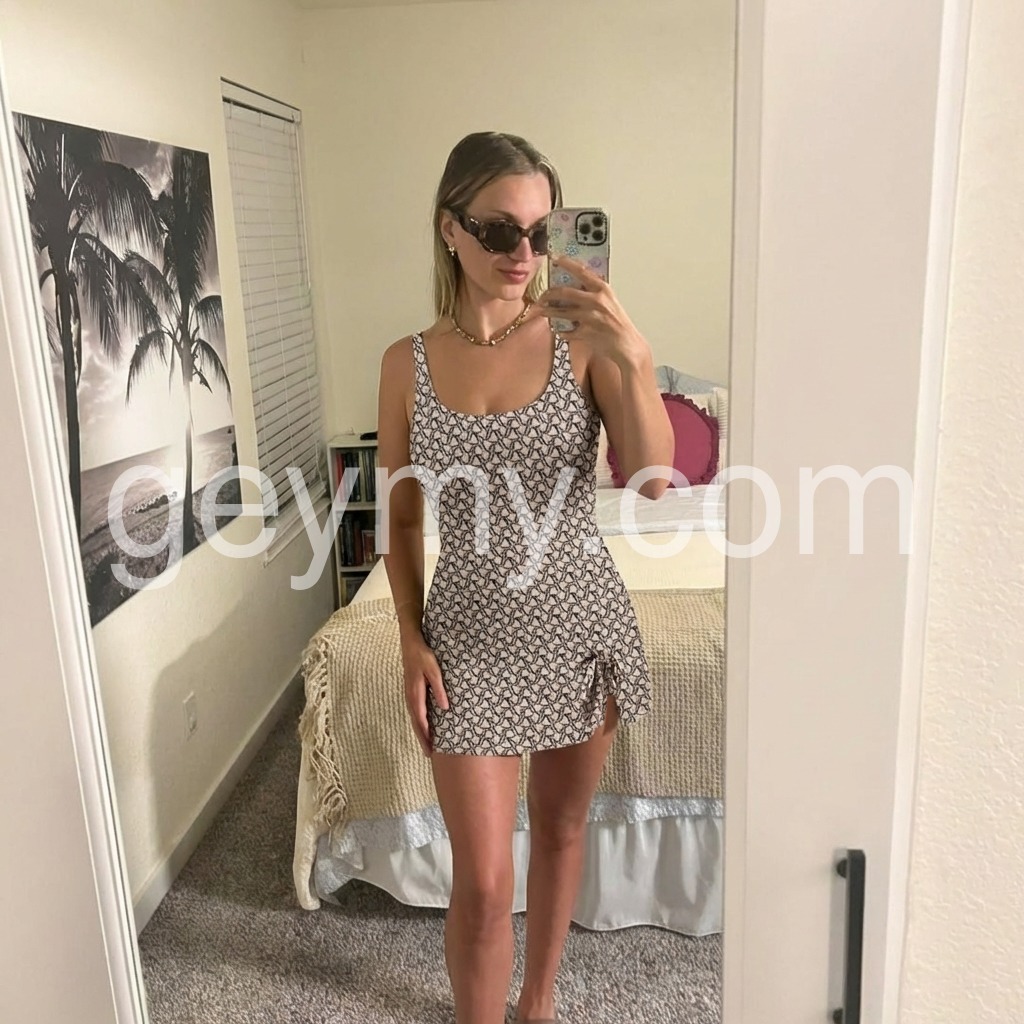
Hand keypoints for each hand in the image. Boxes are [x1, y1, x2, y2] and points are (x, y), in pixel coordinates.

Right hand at [401, 636, 448, 756]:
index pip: (421, 720)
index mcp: (416, 694)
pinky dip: (419, 722)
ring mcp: (409, 694)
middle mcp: (410, 697)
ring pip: (414, 718)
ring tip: (427, 744)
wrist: (410, 643)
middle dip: (422, 739)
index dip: (426, 735)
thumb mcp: (434, 670)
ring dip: (420, 732)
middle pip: (416, 723)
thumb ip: (439, 689)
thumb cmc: (423, 655)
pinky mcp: (411, 691)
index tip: (431, 749)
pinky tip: (424, 725)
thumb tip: (445, 708)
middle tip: (428, 754)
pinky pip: (415, 711)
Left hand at [528, 254, 646, 366]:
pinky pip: (566, 331)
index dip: (565, 263)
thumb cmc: (618, 323)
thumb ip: (594, 292)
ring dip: (548, 312)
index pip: (581, 271)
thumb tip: (575, 285)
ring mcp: (590, 317)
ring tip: (542, 311)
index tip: (554, 258)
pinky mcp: (585, 332)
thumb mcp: (609, 301)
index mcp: (603, 289)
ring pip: (561, 312)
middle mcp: (596, 300)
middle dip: (549, 294)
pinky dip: (561, 331)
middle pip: (565, 292)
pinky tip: (559, 330)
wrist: (627, 344)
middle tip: (542, 296)